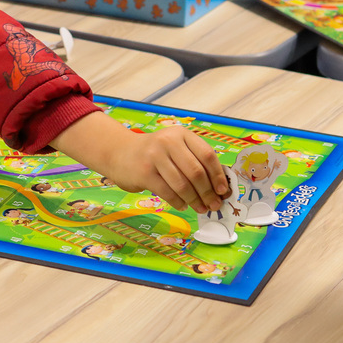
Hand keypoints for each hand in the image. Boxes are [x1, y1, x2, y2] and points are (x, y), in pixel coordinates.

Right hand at [50, 113, 229, 212]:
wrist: (119, 153)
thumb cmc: (154, 154)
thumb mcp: (175, 149)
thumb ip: (194, 161)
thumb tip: (218, 187)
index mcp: (181, 134)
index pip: (207, 155)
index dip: (218, 175)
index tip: (223, 191)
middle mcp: (168, 141)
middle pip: (196, 172)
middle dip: (208, 192)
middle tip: (213, 205)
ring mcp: (155, 156)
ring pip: (183, 184)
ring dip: (194, 200)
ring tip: (200, 208)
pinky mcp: (144, 172)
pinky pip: (168, 192)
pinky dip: (179, 202)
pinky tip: (182, 205)